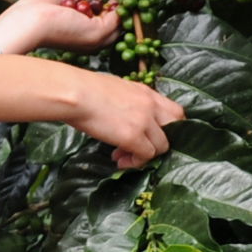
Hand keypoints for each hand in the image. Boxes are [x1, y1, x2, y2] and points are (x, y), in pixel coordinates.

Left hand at [0, 0, 117, 53]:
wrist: (29, 21)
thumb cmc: (37, 8)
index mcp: (80, 32)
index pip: (102, 18)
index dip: (110, 1)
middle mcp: (90, 39)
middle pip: (115, 21)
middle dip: (119, 0)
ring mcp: (96, 38)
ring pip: (120, 19)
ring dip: (122, 0)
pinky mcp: (98, 33)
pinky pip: (118, 16)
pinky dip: (119, 1)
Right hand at [69, 71, 185, 167]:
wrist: (74, 93)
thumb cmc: (85, 90)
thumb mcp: (116, 89)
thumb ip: (129, 102)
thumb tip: (127, 116)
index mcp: (146, 92)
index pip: (174, 110)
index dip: (170, 126)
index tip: (154, 135)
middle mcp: (150, 105)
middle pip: (177, 126)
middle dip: (165, 140)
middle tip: (147, 148)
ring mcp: (144, 120)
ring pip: (162, 145)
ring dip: (145, 155)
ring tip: (123, 157)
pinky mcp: (133, 136)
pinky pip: (146, 156)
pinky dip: (135, 162)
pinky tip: (120, 161)